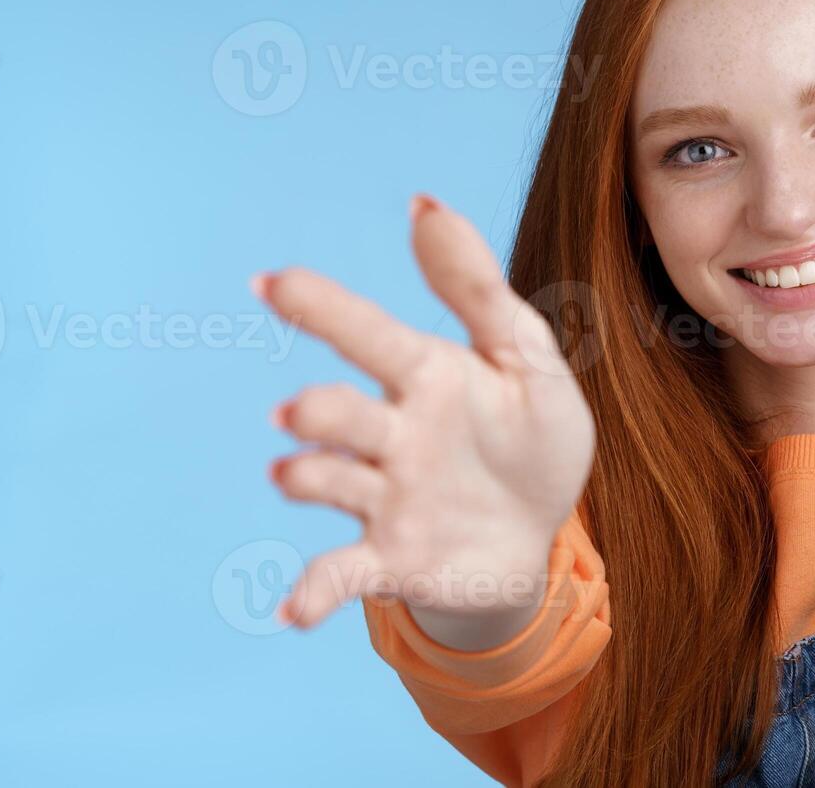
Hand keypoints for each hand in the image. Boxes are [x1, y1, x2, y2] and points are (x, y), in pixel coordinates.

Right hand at [253, 195, 593, 648]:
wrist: (544, 532)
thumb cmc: (528, 434)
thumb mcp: (523, 357)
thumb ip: (476, 285)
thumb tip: (423, 202)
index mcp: (424, 378)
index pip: (365, 333)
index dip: (319, 308)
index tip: (270, 283)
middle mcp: (392, 435)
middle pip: (340, 415)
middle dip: (318, 412)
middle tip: (299, 412)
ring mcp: (386, 499)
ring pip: (330, 483)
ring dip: (308, 480)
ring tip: (292, 475)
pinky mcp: (393, 559)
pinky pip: (341, 575)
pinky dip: (312, 594)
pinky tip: (290, 612)